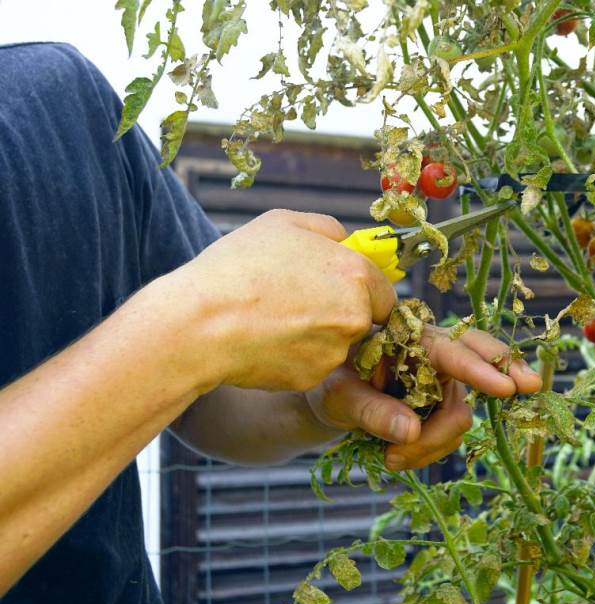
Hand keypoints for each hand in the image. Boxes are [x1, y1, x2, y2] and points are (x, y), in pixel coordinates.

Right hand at [172, 210, 395, 392]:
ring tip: (274, 319)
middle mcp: (355, 317)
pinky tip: (266, 341)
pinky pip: (312, 365)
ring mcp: (334, 351)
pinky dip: (296, 356)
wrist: (200, 322)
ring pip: (337, 344)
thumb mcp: (283, 223)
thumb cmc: (239, 267)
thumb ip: (327, 229)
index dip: (362, 291)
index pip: (385, 293)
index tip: (336, 289)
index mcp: (357, 275)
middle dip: (339, 313)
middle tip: (298, 303)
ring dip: (317, 335)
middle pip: (363, 320)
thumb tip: (344, 240)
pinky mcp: (312, 378)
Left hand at [306, 325, 541, 469]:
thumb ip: (372, 411)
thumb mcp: (337, 394)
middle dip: (505, 372)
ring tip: (392, 460)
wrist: (323, 398)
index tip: (505, 387)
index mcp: (407, 337)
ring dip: (434, 444)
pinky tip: (397, 458)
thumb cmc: (328, 381)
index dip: (478, 369)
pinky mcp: (440, 406)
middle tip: (530, 387)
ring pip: (460, 414)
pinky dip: (428, 452)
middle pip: (480, 356)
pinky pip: (449, 435)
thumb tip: (411, 432)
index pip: (449, 350)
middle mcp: (431, 353)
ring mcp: (440, 381)